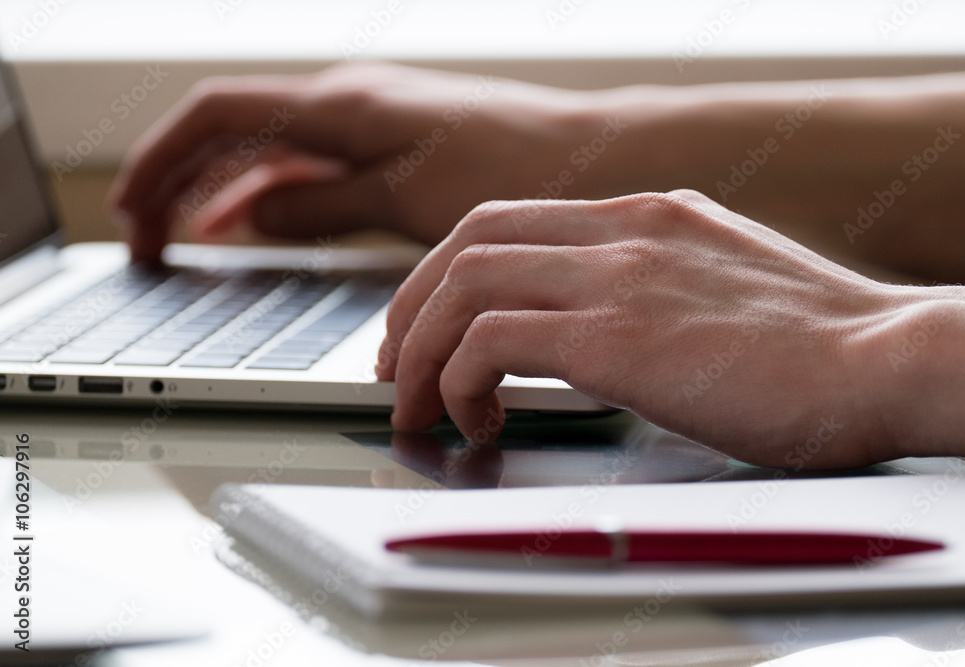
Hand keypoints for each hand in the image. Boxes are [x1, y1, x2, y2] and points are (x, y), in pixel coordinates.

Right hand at [110, 62, 608, 261]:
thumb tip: (250, 218)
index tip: (133, 211)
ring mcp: (367, 118)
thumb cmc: (512, 170)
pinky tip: (256, 221)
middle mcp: (346, 99)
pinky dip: (271, 193)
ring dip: (219, 188)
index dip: (163, 161)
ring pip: (266, 148)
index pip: (217, 116)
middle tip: (145, 235)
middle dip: (178, 179)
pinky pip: (308, 162)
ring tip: (182, 235)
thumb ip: (320, 205)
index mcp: (341, 104)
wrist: (587, 157)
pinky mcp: (391, 141)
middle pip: (231, 130)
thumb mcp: (404, 199)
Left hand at [376, 190, 934, 468]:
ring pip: (463, 286)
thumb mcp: (719, 283)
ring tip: (422, 404)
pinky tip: (481, 420)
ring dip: (423, 350)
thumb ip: (653, 284)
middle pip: (466, 243)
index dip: (445, 274)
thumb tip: (594, 323)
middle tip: (400, 365)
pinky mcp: (617, 335)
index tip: (427, 325)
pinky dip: (462, 381)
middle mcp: (622, 230)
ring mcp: (617, 275)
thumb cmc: (820, 344)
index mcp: (646, 214)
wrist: (888, 358)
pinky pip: (490, 342)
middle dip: (413, 307)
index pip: (505, 221)